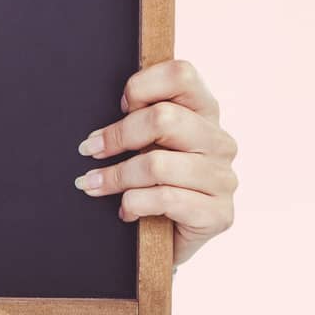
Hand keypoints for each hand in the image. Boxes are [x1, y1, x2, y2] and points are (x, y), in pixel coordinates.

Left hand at [73, 58, 237, 268]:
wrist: (165, 240)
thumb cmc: (149, 181)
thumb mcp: (144, 142)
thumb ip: (138, 117)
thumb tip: (106, 112)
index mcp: (205, 112)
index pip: (182, 74)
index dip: (143, 86)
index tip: (119, 107)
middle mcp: (220, 141)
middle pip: (164, 118)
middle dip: (118, 135)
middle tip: (90, 150)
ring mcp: (224, 178)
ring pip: (158, 164)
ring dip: (116, 177)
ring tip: (93, 184)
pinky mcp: (219, 214)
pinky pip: (166, 200)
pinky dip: (134, 204)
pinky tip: (125, 211)